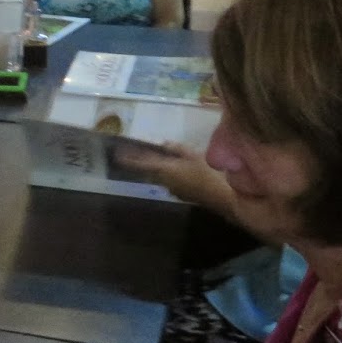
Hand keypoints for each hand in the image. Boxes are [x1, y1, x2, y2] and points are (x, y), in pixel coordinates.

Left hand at [117, 141, 233, 211]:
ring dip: (155, 168)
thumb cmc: (208, 173)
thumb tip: (164, 143)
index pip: (141, 164)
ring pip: (159, 177)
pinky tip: (176, 169)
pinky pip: (169, 181)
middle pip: (149, 171)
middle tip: (136, 153)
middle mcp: (164, 182)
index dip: (129, 159)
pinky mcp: (182, 195)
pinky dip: (167, 174)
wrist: (223, 198)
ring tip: (155, 158)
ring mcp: (173, 190)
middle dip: (142, 162)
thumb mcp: (193, 155)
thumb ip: (177, 149)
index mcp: (165, 170)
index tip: (117, 154)